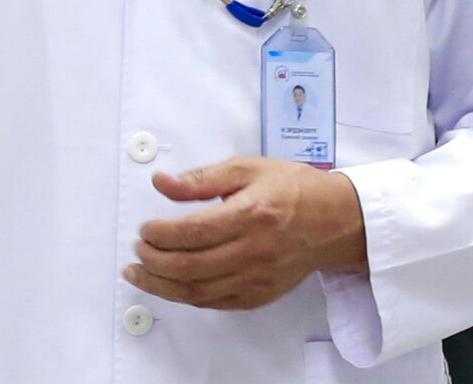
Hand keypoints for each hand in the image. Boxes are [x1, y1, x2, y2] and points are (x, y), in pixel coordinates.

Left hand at [123, 156, 367, 311]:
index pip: (193, 232)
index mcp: (251, 214)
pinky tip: (170, 285)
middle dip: (153, 261)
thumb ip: (201, 178)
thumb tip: (161, 182)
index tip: (144, 228)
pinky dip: (187, 296)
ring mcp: (258, 278)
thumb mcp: (247, 169)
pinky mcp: (260, 294)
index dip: (160, 234)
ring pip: (198, 291)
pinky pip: (215, 303)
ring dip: (161, 286)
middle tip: (137, 250)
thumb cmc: (293, 190)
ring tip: (139, 273)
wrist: (334, 221)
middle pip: (190, 266)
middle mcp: (255, 251)